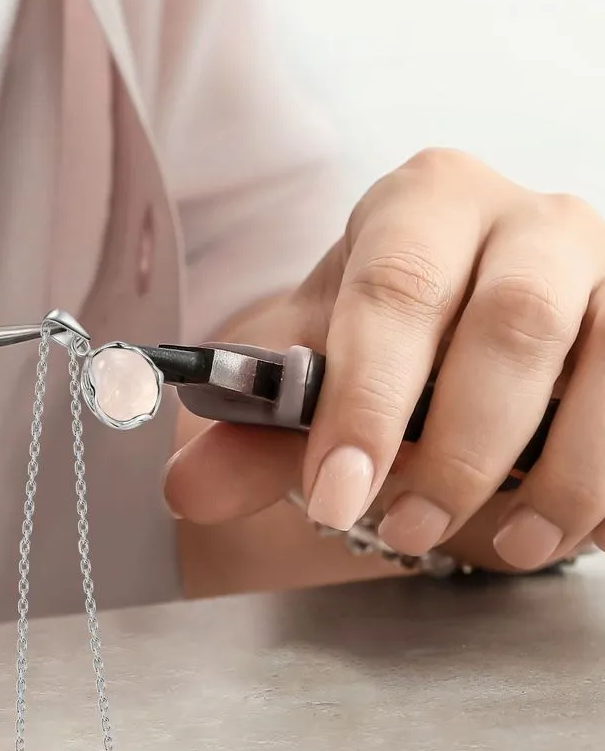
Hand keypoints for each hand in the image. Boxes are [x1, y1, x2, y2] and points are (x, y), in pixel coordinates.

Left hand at [165, 149, 604, 571]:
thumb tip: (188, 488)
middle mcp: (525, 217)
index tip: (336, 497)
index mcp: (422, 204)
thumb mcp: (321, 370)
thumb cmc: (392, 337)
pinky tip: (561, 526)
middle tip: (404, 526)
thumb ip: (257, 431)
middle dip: (458, 449)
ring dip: (557, 478)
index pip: (395, 290)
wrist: (470, 319)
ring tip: (502, 545)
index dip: (366, 400)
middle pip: (512, 324)